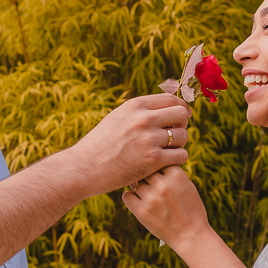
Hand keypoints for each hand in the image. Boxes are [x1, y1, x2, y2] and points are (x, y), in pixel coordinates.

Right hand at [69, 94, 190, 196]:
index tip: (182, 116)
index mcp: (135, 106)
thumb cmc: (100, 145)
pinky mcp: (153, 160)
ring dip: (179, 143)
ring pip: (183, 135)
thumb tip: (166, 107)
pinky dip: (178, 159)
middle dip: (182, 124)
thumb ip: (140, 112)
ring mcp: (149, 139)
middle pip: (182, 114)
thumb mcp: (117, 118)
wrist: (84, 167)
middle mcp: (144, 119)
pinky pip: (181, 155)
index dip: (181, 107)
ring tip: (167, 150)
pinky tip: (167, 162)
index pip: (171, 99)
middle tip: (175, 134)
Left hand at [121, 166, 210, 248]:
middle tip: (152, 186)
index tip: (161, 176)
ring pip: (136, 182)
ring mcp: (151, 198)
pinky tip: (140, 202)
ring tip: (149, 197)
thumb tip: (153, 161)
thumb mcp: (187, 185)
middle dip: (148, 177)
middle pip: (146, 170)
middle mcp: (163, 184)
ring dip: (139, 187)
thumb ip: (172, 173)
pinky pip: (127, 196)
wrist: (191, 235)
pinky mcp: (141, 211)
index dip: (159, 168)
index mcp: (177, 175)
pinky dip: (131, 197)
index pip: (159, 161)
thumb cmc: (190, 209)